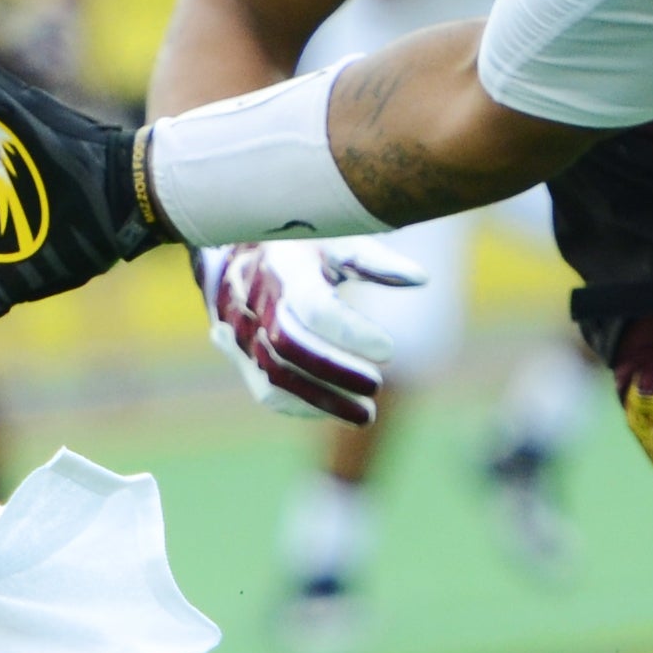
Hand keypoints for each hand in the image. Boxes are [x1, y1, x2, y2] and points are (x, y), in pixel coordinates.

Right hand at [197, 237, 426, 426]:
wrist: (232, 245)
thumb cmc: (300, 242)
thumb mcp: (335, 238)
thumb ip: (374, 260)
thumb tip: (421, 279)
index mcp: (283, 266)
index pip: (315, 309)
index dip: (353, 334)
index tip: (389, 350)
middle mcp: (254, 299)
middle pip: (291, 349)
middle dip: (337, 373)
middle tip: (376, 386)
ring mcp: (239, 329)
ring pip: (277, 378)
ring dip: (324, 401)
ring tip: (366, 414)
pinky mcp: (237, 353)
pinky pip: (266, 390)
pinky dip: (303, 406)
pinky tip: (335, 410)